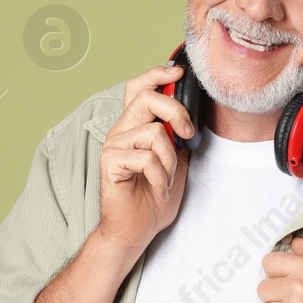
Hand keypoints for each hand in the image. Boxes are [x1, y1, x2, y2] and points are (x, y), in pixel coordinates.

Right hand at [95, 64, 194, 256]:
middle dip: (176, 112)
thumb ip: (179, 136)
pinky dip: (160, 175)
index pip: (139, 88)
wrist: (136, 230)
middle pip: (147, 98)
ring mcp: (114, 145)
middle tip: (188, 134)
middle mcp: (122, 130)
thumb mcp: (176, 160)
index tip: (178, 72)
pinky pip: (145, 157)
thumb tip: (193, 113)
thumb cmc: (153, 197)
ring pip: (153, 132)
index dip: (157, 74)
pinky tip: (157, 187)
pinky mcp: (110, 162)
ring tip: (167, 178)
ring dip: (170, 160)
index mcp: (135, 126)